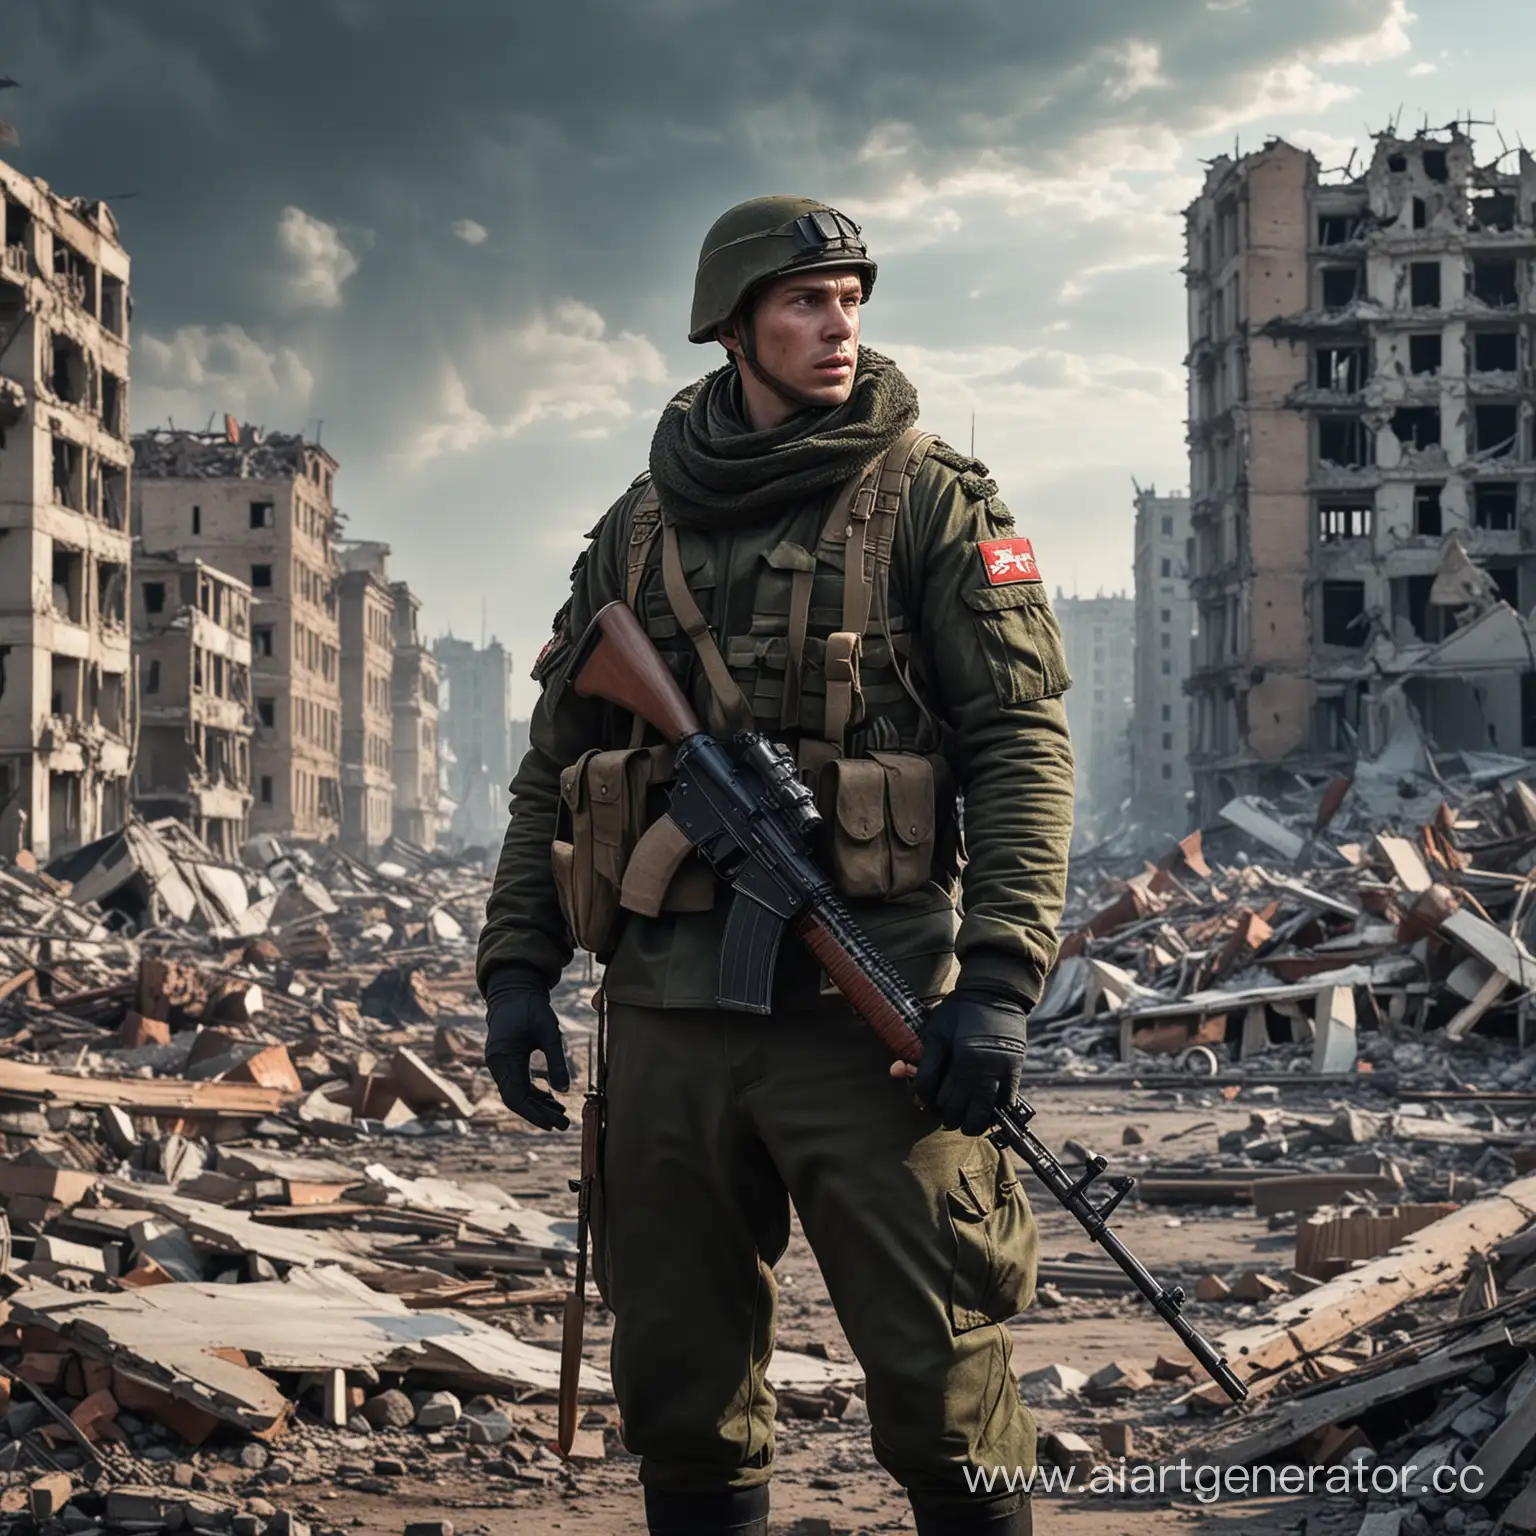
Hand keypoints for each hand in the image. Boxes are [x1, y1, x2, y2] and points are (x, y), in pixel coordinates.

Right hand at [483, 964, 571, 1130]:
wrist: (513, 991)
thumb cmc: (531, 1008)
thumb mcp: (549, 1031)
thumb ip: (556, 1060)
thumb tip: (565, 1090)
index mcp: (504, 1057)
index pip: (516, 1096)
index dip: (534, 1113)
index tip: (553, 1123)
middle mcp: (498, 1064)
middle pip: (516, 1099)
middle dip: (538, 1114)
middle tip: (563, 1124)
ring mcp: (500, 1064)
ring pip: (517, 1093)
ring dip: (538, 1105)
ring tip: (562, 1114)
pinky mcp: (506, 1061)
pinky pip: (517, 1084)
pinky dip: (534, 1093)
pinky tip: (552, 1098)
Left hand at [910, 991, 1027, 1136]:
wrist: (995, 995)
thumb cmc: (959, 1011)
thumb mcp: (935, 1030)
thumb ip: (923, 1058)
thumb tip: (898, 1073)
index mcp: (963, 1058)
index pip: (937, 1097)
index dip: (924, 1099)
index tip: (923, 1096)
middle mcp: (984, 1071)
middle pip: (958, 1112)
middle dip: (946, 1115)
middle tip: (943, 1110)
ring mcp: (1002, 1074)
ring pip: (982, 1116)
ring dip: (968, 1122)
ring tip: (961, 1117)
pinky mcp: (1015, 1074)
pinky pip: (1004, 1106)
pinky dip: (991, 1113)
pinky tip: (980, 1108)